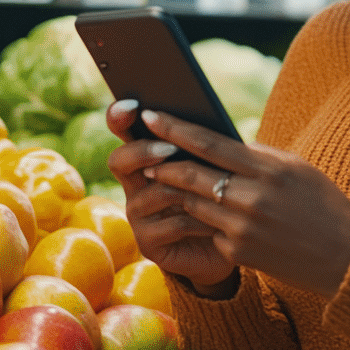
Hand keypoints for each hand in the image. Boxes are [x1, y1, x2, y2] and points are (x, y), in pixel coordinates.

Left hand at [105, 100, 349, 299]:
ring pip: (193, 202)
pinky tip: (192, 213)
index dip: (176, 129)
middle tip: (144, 151)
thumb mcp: (296, 169)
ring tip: (160, 178)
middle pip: (192, 174)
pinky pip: (208, 230)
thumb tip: (221, 144)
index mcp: (269, 169)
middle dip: (163, 161)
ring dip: (174, 190)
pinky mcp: (238, 253)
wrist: (345, 257)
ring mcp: (242, 228)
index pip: (210, 143)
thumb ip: (259, 157)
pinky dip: (201, 219)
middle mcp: (253, 198)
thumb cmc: (323, 205)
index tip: (151, 116)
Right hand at [106, 100, 237, 293]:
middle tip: (169, 148)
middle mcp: (136, 185)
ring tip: (215, 190)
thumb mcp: (215, 165)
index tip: (133, 105)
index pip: (123, 131)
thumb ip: (203, 145)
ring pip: (154, 192)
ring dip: (187, 190)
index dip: (120, 117)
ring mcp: (138, 216)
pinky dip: (199, 220)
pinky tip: (219, 221)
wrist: (230, 244)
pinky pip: (172, 224)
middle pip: (119, 160)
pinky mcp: (149, 244)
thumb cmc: (223, 197)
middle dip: (143, 151)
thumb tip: (207, 114)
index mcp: (147, 158)